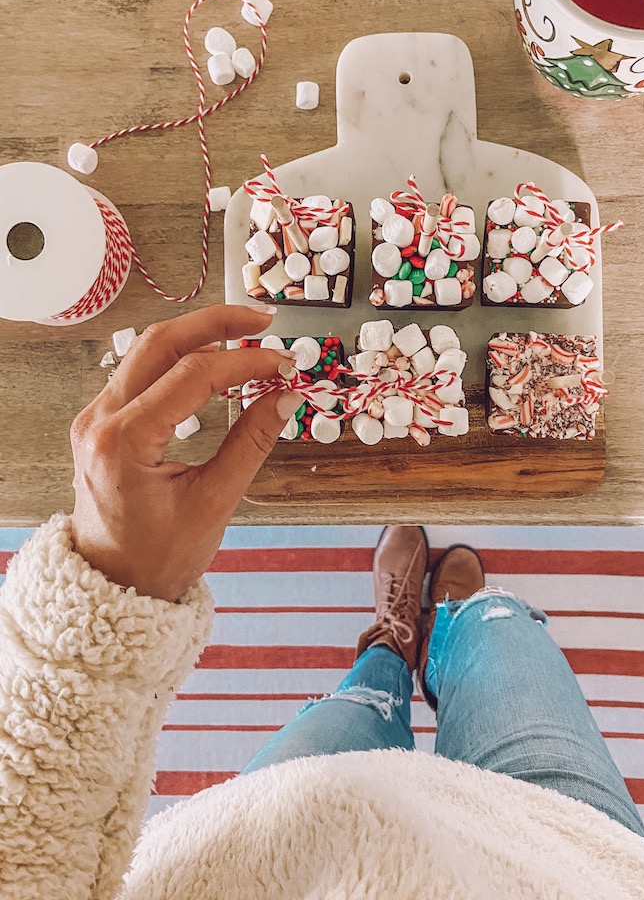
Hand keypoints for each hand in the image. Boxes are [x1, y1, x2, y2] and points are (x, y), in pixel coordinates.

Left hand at [70, 304, 300, 601]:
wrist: (114, 585)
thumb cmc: (157, 556)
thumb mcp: (215, 501)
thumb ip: (251, 442)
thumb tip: (284, 397)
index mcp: (122, 442)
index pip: (191, 375)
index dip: (244, 363)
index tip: (282, 366)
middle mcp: (100, 420)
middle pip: (160, 342)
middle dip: (216, 324)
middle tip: (263, 321)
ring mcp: (96, 418)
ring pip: (147, 350)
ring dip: (197, 336)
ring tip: (244, 334)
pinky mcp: (103, 422)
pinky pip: (140, 372)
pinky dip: (180, 359)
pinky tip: (213, 361)